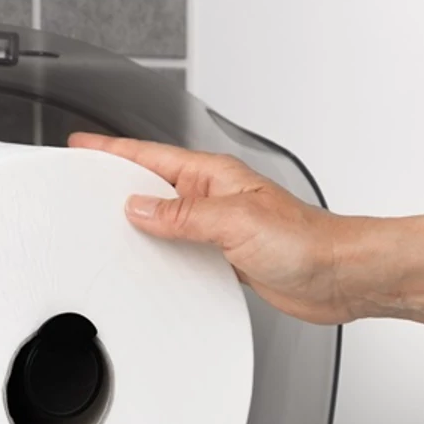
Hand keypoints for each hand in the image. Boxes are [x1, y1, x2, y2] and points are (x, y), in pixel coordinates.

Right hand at [68, 132, 363, 325]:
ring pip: (166, 221)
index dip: (113, 152)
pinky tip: (150, 265)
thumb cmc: (308, 241)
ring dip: (137, 223)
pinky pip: (182, 250)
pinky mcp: (228, 258)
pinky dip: (161, 255)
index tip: (82, 147)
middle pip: (153, 187)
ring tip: (103, 225)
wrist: (342, 276)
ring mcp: (221, 228)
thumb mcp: (235, 221)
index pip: (150, 158)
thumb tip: (140, 209)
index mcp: (215, 177)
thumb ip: (184, 216)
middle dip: (116, 184)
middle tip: (81, 183)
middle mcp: (215, 199)